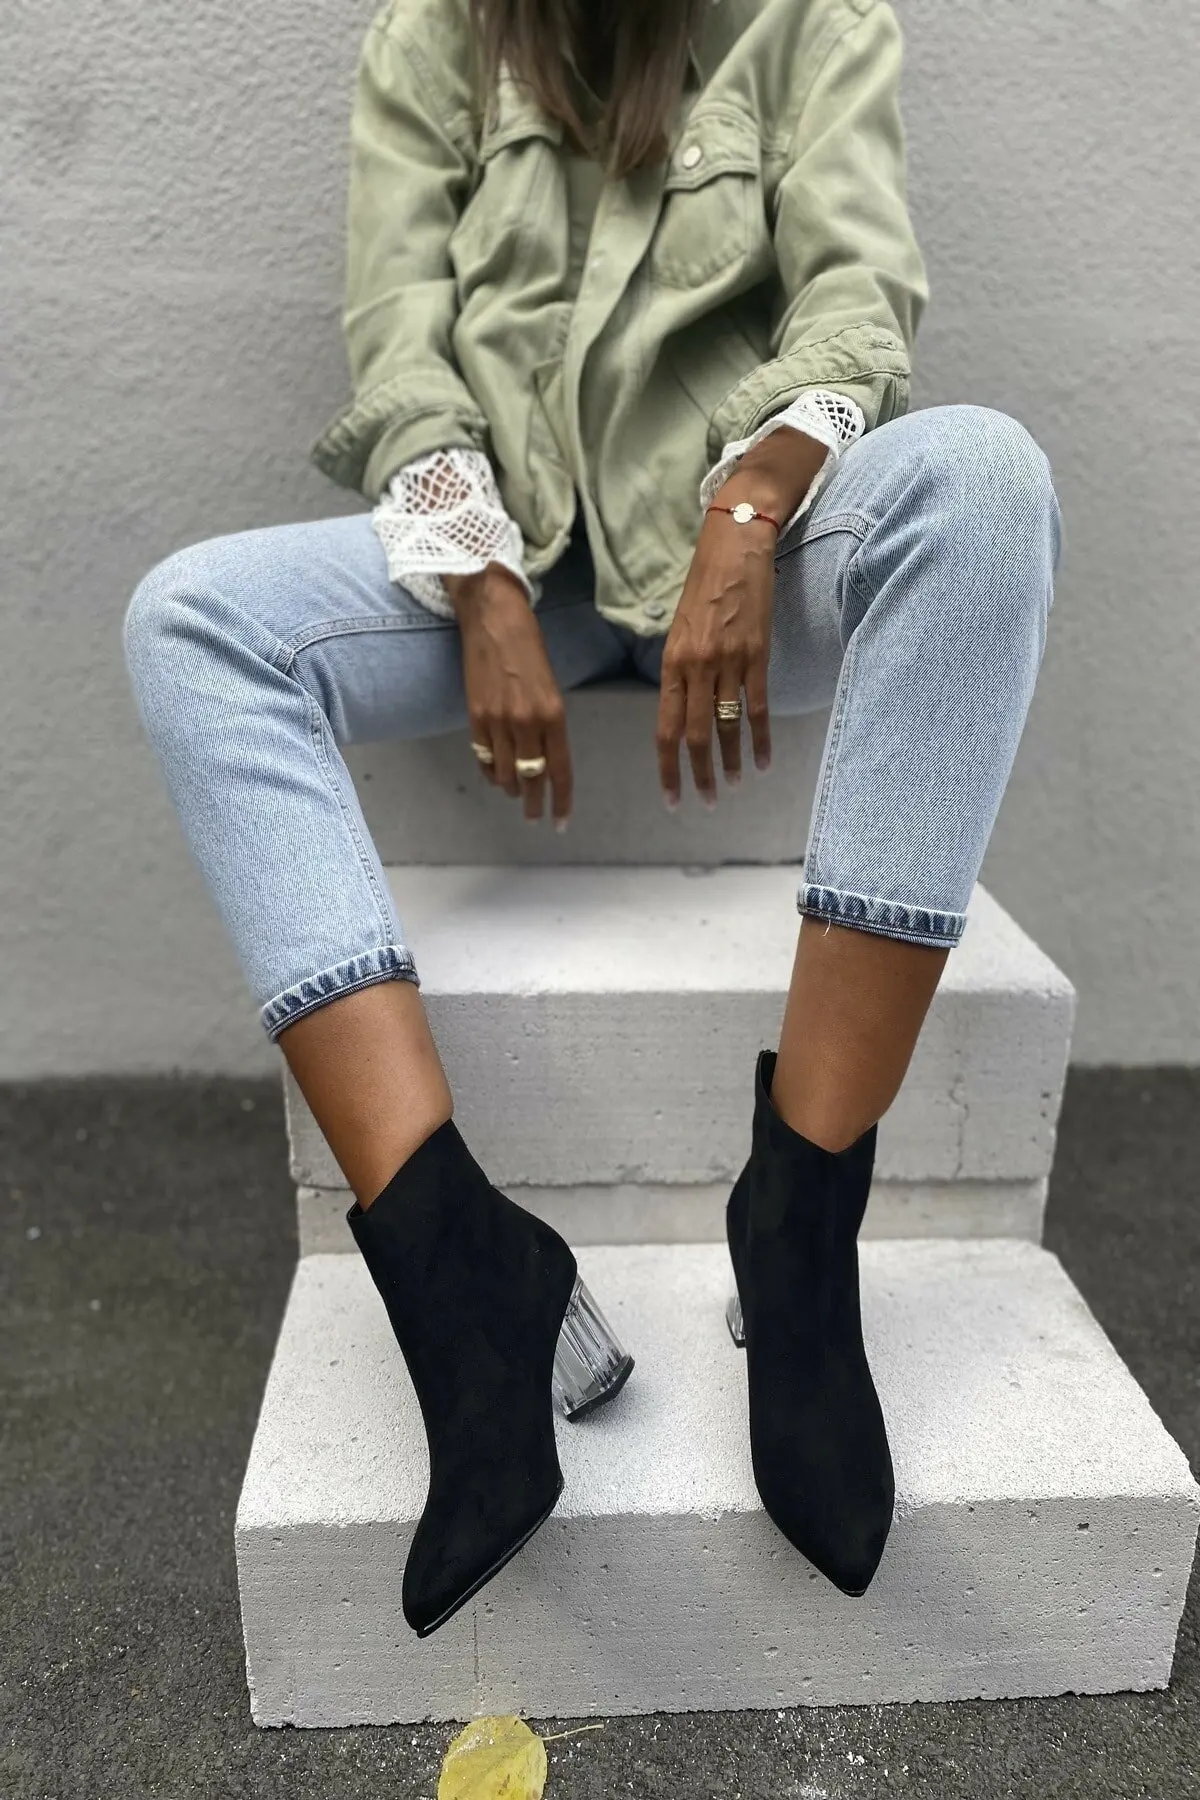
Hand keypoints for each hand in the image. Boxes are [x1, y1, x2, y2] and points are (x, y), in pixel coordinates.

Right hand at [446, 564, 571, 828]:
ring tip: (515, 794)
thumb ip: (549, 722)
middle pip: (532, 778)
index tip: (560, 822)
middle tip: (534, 817)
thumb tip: (545, 755)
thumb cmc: (528, 645)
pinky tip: (496, 777)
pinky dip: (491, 772)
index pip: (559, 770)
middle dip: (534, 803)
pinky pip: (484, 757)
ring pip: (505, 773)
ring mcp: (497, 721)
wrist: (492, 616)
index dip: (561, 800)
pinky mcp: (474, 715)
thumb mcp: (550, 686)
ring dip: (511, 788)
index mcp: (553, 714)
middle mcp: (526, 722)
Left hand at [656, 426, 828, 807]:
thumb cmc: (707, 583)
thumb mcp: (682, 627)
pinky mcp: (757, 653)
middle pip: (694, 734)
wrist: (736, 543)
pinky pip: (757, 706)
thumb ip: (682, 668)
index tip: (672, 796)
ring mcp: (727, 660)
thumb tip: (685, 706)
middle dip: (698, 774)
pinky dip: (760, 738)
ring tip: (731, 789)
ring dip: (728, 762)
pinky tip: (762, 761)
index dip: (668, 766)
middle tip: (705, 803)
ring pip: (726, 725)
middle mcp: (696, 665)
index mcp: (672, 661)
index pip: (666, 726)